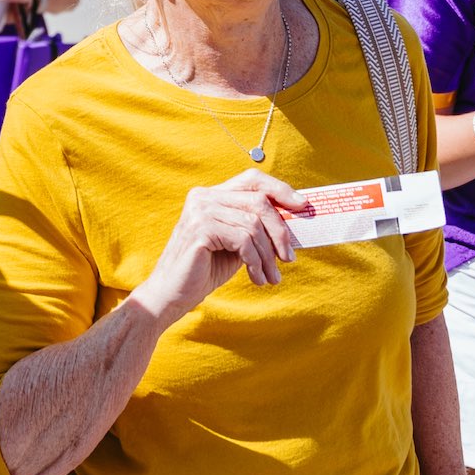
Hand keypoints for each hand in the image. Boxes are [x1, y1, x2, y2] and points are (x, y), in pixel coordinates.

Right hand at [134, 170, 302, 323]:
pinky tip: (256, 278)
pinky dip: (255, 262)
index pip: (252, 179)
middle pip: (258, 201)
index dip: (280, 189)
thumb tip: (295, 220)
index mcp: (211, 195)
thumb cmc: (205, 269)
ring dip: (268, 255)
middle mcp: (203, 196)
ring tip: (271, 277)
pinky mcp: (200, 229)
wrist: (171, 295)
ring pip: (253, 225)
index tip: (303, 206)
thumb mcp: (237, 244)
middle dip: (280, 231)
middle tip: (289, 258)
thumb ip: (256, 228)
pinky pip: (243, 240)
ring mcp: (199, 211)